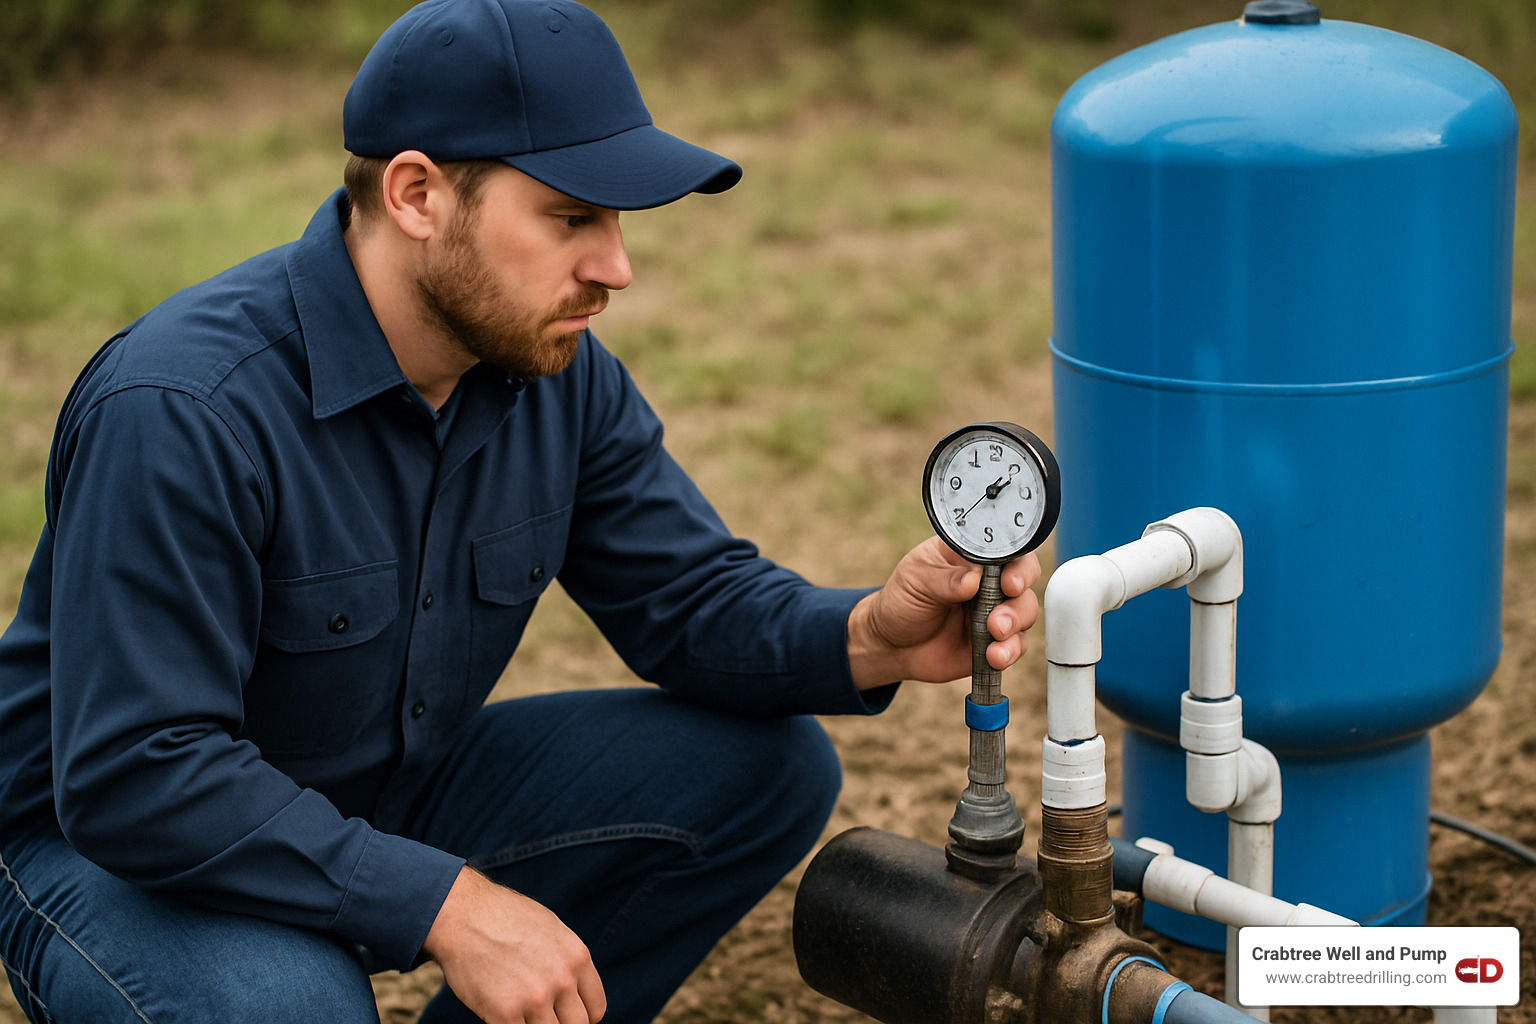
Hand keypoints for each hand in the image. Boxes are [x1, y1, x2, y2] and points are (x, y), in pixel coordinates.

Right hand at [423, 867, 605, 1023]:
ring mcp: (534, 999)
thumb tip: (576, 992)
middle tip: (542, 1013)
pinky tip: (500, 1010)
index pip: (595, 1009)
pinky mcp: (504, 1014)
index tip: (565, 1013)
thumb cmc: (505, 919)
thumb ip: (567, 962)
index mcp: (577, 957)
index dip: (581, 1015)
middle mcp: (561, 979)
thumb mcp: (552, 930)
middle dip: (560, 1023)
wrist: (463, 916)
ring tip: (518, 1006)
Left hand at [847, 536, 1041, 689]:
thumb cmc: (902, 600)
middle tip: (998, 616)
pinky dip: (1010, 651)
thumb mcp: (915, 580)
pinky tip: (994, 656)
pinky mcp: (996, 641)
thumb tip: (972, 580)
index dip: (1016, 564)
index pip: (1006, 549)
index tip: (1009, 581)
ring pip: (1025, 612)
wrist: (892, 645)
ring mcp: (995, 611)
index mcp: (972, 556)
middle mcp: (989, 581)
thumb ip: (944, 579)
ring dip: (1015, 625)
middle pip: (1024, 580)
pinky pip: (1016, 645)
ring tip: (994, 634)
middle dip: (1018, 599)